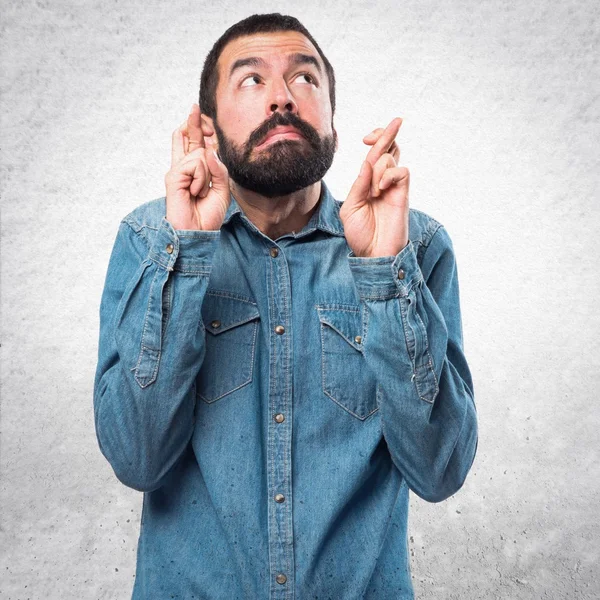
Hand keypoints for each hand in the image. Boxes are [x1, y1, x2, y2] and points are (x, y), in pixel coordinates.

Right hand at [165, 103, 229, 230]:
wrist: (197, 233)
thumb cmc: (208, 214)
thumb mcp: (222, 190)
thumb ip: (219, 170)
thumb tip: (209, 151)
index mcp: (195, 171)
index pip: (195, 144)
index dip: (197, 128)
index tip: (199, 114)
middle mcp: (184, 168)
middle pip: (185, 136)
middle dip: (192, 121)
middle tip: (195, 107)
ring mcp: (177, 171)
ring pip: (200, 153)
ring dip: (207, 173)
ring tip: (200, 192)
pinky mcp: (173, 176)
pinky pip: (195, 163)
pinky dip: (201, 178)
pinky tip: (195, 192)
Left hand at [339, 117, 408, 256]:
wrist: (373, 254)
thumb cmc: (360, 235)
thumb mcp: (351, 208)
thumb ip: (358, 185)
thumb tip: (368, 162)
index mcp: (368, 183)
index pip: (374, 155)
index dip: (375, 140)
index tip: (365, 138)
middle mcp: (383, 182)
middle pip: (389, 148)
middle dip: (389, 132)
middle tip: (397, 120)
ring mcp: (394, 188)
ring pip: (390, 158)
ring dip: (378, 169)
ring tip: (374, 192)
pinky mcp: (404, 194)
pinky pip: (402, 171)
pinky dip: (389, 175)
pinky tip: (381, 190)